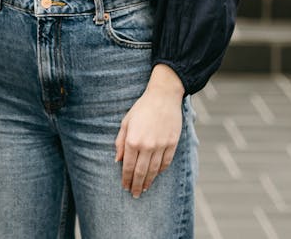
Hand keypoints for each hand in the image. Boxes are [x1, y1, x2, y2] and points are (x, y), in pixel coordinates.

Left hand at [114, 64, 185, 197]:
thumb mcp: (126, 122)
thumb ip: (120, 142)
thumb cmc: (142, 108)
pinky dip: (160, 171)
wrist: (163, 97)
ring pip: (153, 170)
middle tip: (134, 194)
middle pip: (141, 172)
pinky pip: (166, 162)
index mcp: (133, 140)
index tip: (125, 187)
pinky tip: (156, 175)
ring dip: (148, 181)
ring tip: (144, 188)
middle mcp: (147, 145)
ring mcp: (161, 145)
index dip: (126, 178)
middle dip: (136, 185)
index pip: (128, 166)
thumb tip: (117, 160)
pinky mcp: (172, 143)